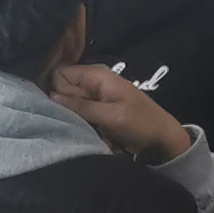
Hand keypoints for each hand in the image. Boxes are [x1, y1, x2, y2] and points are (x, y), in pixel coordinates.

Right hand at [46, 62, 190, 165]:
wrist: (162, 139)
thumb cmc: (140, 124)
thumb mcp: (111, 116)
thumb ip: (81, 106)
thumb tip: (51, 96)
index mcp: (96, 74)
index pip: (60, 73)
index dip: (55, 90)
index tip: (56, 108)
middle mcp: (93, 81)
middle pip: (63, 88)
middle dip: (62, 104)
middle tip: (69, 121)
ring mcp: (95, 95)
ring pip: (69, 101)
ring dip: (71, 114)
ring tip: (77, 126)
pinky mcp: (97, 108)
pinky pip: (79, 111)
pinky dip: (80, 120)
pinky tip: (82, 128)